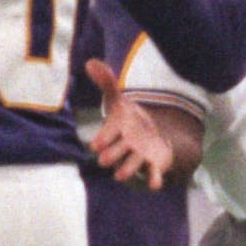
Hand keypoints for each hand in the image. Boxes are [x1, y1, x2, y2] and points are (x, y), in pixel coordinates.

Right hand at [87, 59, 175, 190]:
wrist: (150, 136)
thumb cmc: (129, 120)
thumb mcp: (119, 100)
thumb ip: (106, 82)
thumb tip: (90, 62)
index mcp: (115, 133)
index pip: (105, 138)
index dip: (101, 141)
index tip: (95, 145)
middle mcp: (124, 148)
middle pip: (116, 154)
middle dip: (111, 156)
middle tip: (104, 161)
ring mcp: (139, 157)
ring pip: (132, 166)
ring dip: (127, 170)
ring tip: (120, 175)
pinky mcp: (154, 165)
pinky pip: (153, 175)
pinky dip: (153, 180)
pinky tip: (155, 183)